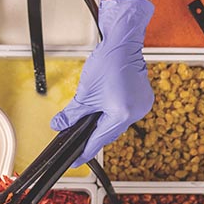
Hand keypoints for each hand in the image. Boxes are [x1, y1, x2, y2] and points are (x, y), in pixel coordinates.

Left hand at [51, 0, 154, 166]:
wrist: (123, 43)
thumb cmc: (108, 62)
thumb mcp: (85, 93)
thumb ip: (71, 114)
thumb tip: (59, 125)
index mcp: (122, 114)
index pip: (99, 140)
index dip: (85, 151)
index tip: (76, 161)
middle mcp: (136, 112)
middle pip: (110, 132)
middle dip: (93, 135)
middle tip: (79, 141)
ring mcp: (142, 106)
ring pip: (117, 123)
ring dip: (103, 123)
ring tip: (90, 121)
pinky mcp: (143, 99)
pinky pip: (125, 113)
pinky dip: (113, 113)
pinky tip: (105, 110)